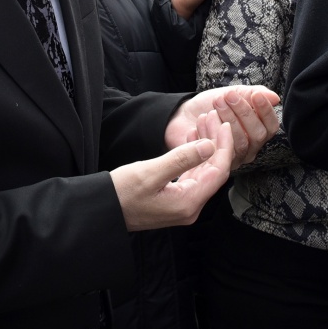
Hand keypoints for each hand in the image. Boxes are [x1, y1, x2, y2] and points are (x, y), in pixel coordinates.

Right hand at [110, 120, 232, 231]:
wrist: (102, 210)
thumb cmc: (122, 193)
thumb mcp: (151, 172)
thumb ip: (182, 159)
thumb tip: (211, 146)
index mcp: (188, 203)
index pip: (218, 172)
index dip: (224, 146)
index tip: (225, 125)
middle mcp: (190, 208)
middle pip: (213, 172)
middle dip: (216, 143)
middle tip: (213, 118)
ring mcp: (183, 206)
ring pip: (203, 172)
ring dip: (205, 148)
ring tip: (203, 123)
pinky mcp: (175, 201)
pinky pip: (192, 177)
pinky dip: (194, 157)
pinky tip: (192, 140)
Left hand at [163, 85, 281, 168]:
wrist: (185, 114)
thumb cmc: (214, 105)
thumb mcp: (234, 94)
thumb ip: (252, 94)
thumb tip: (275, 98)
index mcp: (258, 131)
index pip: (271, 126)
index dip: (266, 111)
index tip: (256, 95)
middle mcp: (250, 148)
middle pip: (257, 135)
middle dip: (244, 112)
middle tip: (227, 96)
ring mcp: (234, 158)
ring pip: (240, 142)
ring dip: (227, 120)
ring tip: (214, 105)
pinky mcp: (217, 164)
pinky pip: (220, 150)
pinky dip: (210, 131)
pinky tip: (201, 119)